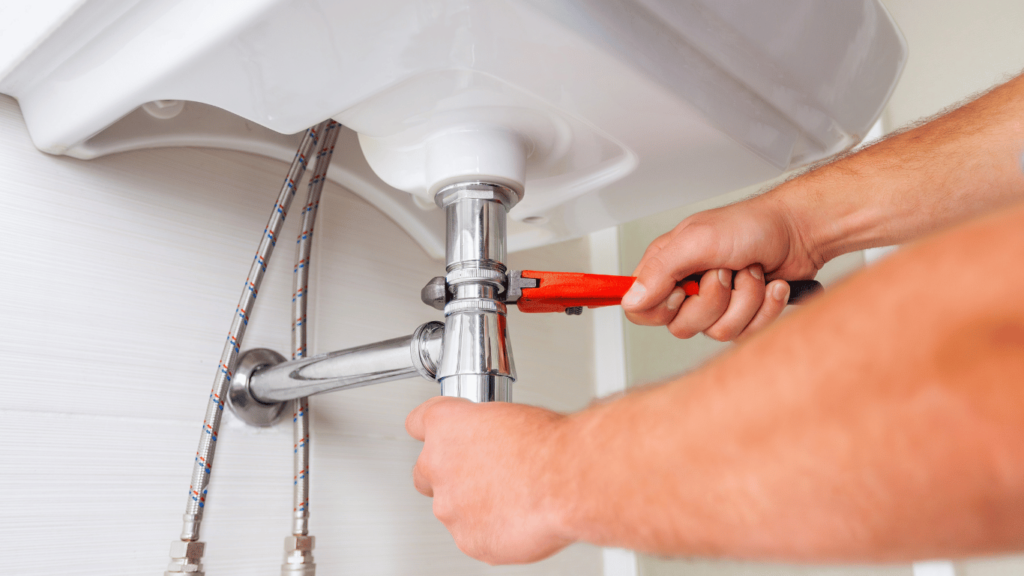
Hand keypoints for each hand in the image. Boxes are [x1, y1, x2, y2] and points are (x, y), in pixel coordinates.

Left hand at [406, 397, 573, 563]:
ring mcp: (450, 507)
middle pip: (425, 472)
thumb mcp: (512, 416)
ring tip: (513, 497)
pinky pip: (474, 535)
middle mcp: (438, 465)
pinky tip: (518, 517)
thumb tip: (493, 440)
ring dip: (474, 504)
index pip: (418, 423)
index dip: (435, 432)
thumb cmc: (547, 444)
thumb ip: (487, 431)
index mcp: (445, 425)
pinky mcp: (468, 540)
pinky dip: (492, 530)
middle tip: (482, 474)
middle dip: (448, 475)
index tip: (443, 436)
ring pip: (451, 508)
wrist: (566, 481)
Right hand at [622, 193, 819, 340]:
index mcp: (667, 266)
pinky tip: (769, 285)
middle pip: (681, 327)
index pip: (640, 309)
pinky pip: (746, 333)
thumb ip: (660, 270)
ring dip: (745, 301)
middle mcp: (687, 287)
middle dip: (713, 301)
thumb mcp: (698, 240)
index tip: (682, 291)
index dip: (661, 309)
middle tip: (725, 272)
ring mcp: (715, 304)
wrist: (800, 232)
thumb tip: (632, 298)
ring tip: (751, 273)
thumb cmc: (752, 225)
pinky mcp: (742, 315)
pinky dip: (765, 307)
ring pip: (717, 332)